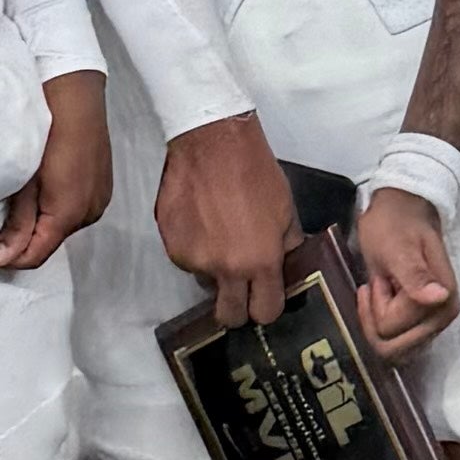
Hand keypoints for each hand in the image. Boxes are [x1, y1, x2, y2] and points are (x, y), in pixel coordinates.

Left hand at [0, 69, 113, 274]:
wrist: (76, 96)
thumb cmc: (48, 130)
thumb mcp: (23, 180)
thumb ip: (17, 223)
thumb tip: (3, 256)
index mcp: (69, 213)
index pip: (34, 257)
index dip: (4, 257)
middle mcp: (89, 212)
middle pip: (48, 242)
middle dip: (21, 238)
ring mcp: (99, 200)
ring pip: (61, 226)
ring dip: (39, 221)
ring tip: (19, 197)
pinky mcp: (102, 187)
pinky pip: (75, 210)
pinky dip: (56, 207)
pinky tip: (42, 185)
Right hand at [154, 107, 297, 326]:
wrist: (213, 143)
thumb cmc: (257, 173)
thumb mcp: (286, 210)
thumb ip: (288, 246)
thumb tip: (289, 268)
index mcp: (259, 262)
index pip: (265, 312)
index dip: (268, 307)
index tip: (267, 297)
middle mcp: (224, 269)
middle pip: (230, 316)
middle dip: (238, 308)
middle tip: (241, 288)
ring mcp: (193, 259)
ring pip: (206, 283)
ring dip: (215, 271)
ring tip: (221, 236)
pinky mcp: (170, 245)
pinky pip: (187, 260)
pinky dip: (196, 249)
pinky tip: (202, 222)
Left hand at [352, 184, 459, 352]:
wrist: (403, 210)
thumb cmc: (394, 225)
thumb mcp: (397, 248)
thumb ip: (415, 276)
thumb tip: (440, 297)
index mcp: (442, 301)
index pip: (390, 329)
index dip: (376, 304)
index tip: (381, 276)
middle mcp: (444, 318)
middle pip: (393, 347)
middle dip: (375, 317)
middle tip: (380, 282)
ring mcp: (435, 323)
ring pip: (393, 348)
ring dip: (376, 319)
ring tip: (382, 286)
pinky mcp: (425, 323)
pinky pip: (395, 341)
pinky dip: (380, 323)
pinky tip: (383, 296)